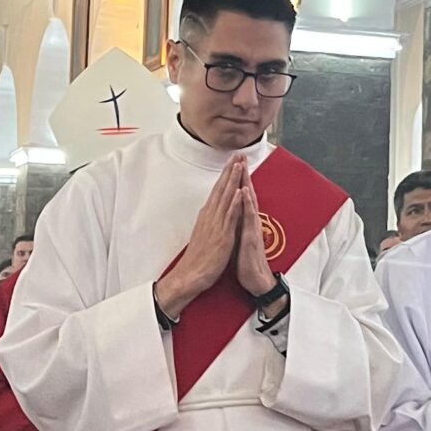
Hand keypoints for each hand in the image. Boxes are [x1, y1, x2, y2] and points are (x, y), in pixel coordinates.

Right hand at [155, 160, 243, 318]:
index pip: (217, 191)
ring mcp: (216, 224)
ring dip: (232, 180)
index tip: (231, 162)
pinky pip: (229, 216)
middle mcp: (211, 216)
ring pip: (225, 198)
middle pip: (221, 189)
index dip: (225, 176)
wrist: (192, 275)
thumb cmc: (199, 258)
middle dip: (230, 171)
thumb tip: (211, 213)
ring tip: (238, 165)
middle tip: (236, 155)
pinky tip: (238, 192)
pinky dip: (234, 203)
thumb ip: (209, 222)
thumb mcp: (204, 234)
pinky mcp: (222, 235)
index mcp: (208, 216)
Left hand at [235, 169, 279, 298]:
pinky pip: (249, 218)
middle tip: (240, 155)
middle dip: (242, 174)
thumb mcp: (238, 239)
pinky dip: (247, 205)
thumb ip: (237, 224)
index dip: (236, 179)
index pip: (240, 196)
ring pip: (249, 201)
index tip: (233, 163)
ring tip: (243, 167)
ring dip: (246, 183)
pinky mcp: (251, 237)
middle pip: (246, 193)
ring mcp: (251, 228)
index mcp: (243, 221)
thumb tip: (233, 213)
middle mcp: (249, 221)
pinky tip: (245, 193)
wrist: (255, 280)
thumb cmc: (247, 262)